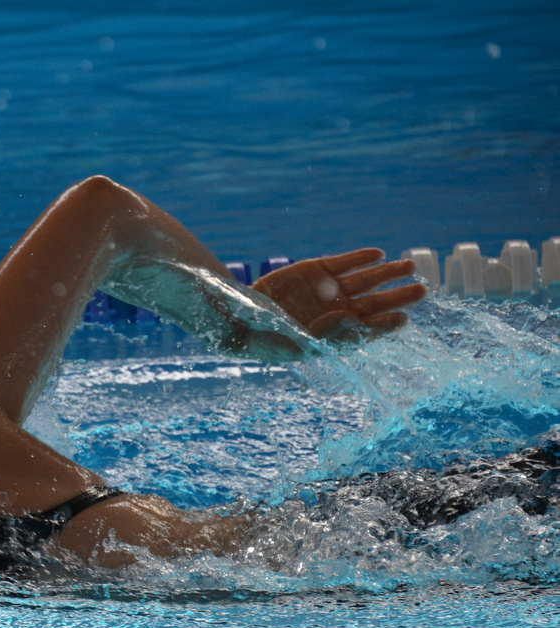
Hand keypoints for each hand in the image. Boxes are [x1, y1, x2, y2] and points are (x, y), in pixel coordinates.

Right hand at [252, 248, 425, 343]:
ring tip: (409, 267)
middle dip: (398, 297)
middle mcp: (334, 312)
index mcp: (331, 335)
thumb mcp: (289, 344)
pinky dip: (360, 258)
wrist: (234, 315)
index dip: (385, 326)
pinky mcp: (315, 270)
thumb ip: (322, 334)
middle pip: (373, 304)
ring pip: (365, 281)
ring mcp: (326, 290)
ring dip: (387, 274)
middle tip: (422, 290)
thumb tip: (351, 320)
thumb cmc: (260, 339)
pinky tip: (379, 254)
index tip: (404, 319)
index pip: (365, 330)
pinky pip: (343, 263)